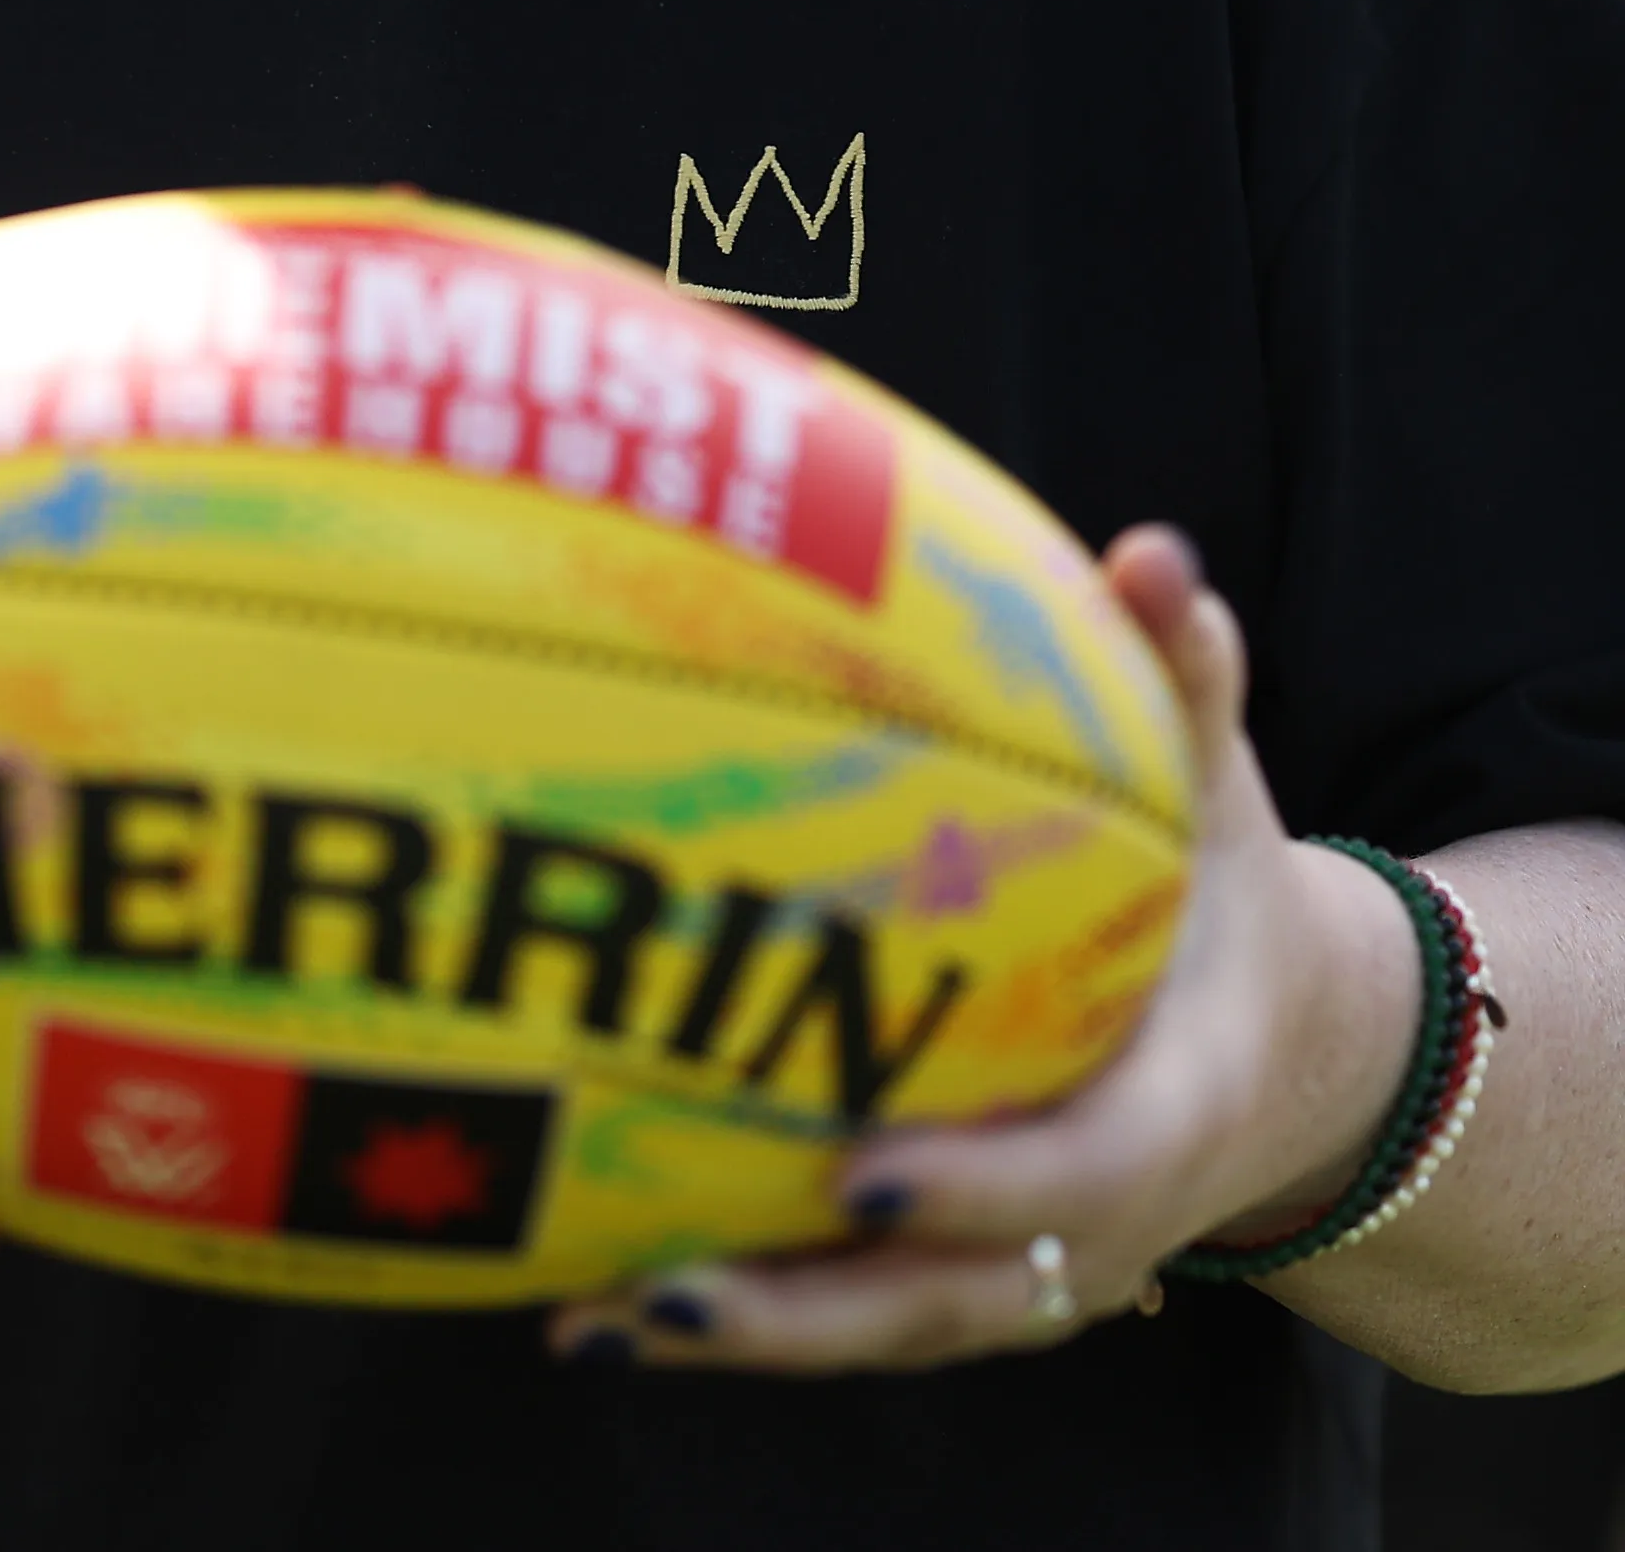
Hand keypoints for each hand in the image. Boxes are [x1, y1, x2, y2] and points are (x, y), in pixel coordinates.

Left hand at [549, 527, 1419, 1373]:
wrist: (1294, 1052)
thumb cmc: (1228, 896)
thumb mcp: (1225, 791)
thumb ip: (1190, 679)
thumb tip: (1152, 556)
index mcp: (1168, 1118)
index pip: (1075, 1182)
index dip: (973, 1190)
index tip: (860, 1169)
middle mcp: (1097, 1231)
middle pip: (948, 1303)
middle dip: (811, 1309)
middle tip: (666, 1282)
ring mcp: (1028, 1274)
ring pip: (880, 1328)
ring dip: (747, 1331)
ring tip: (593, 1310)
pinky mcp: (965, 1277)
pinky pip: (846, 1312)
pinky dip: (738, 1317)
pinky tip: (594, 1303)